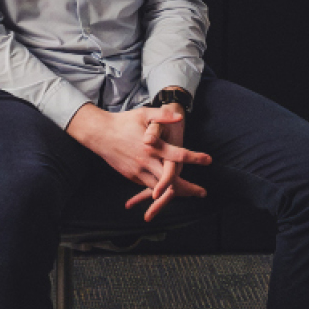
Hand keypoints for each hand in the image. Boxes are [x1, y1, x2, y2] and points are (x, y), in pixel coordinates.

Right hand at [68, 104, 210, 219]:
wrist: (99, 134)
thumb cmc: (123, 121)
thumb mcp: (144, 113)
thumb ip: (162, 116)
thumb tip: (179, 117)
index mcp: (152, 146)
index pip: (178, 155)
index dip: (195, 158)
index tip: (208, 160)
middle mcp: (146, 162)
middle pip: (171, 181)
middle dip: (188, 188)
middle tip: (202, 192)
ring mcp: (138, 171)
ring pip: (160, 188)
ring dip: (175, 193)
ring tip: (190, 194)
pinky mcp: (131, 176)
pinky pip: (148, 186)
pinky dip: (160, 191)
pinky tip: (169, 192)